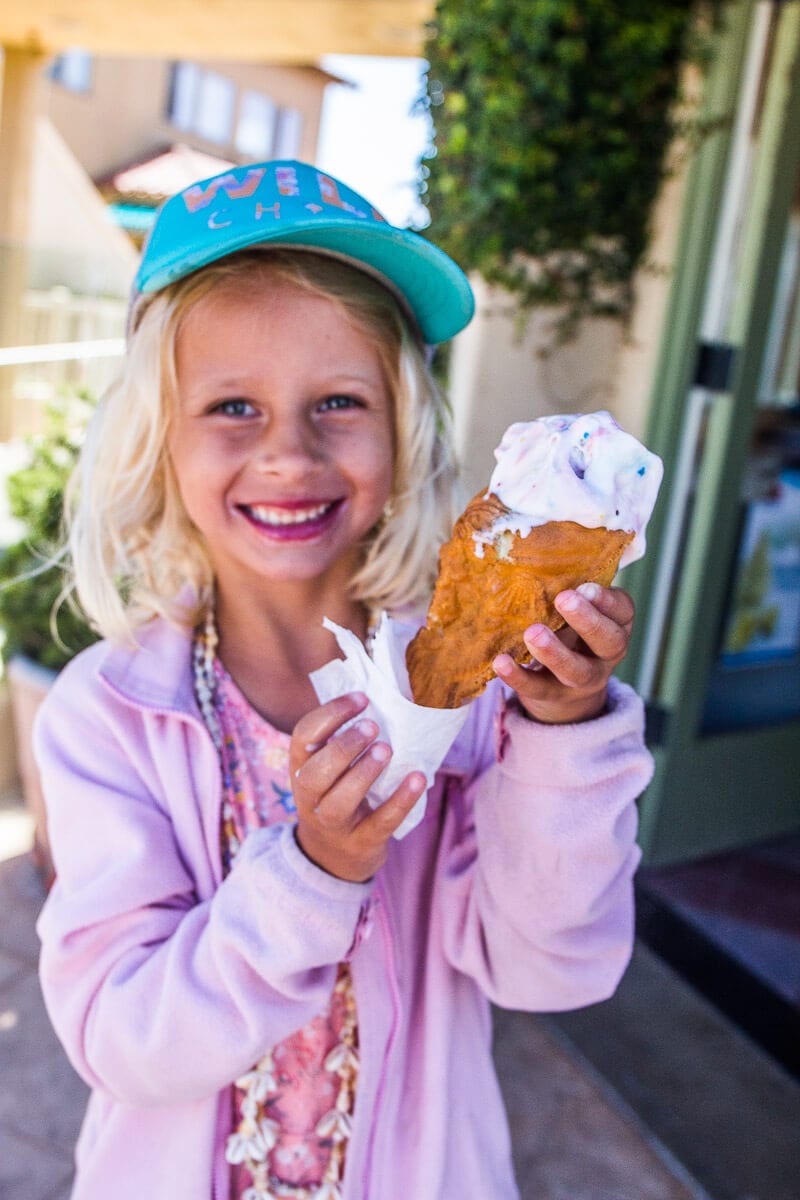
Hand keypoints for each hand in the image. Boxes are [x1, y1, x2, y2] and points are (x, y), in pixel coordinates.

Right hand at [290, 692, 425, 882]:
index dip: (330, 714)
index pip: (303, 736)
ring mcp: (333, 825)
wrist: (332, 857)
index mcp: (300, 768)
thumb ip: (340, 737)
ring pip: (339, 802)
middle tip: (373, 726)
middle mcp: (309, 798)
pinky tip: (417, 779)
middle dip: (343, 747)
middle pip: (315, 773)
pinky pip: (380, 823)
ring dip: (363, 773)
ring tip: (387, 750)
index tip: (362, 699)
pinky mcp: (360, 843)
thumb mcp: (327, 768)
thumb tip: (380, 692)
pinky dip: (400, 801)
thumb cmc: (336, 795)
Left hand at [493, 583, 633, 724]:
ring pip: (575, 670)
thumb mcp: (577, 609)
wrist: (565, 691)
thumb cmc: (569, 631)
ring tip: (532, 633)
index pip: (622, 611)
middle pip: (607, 641)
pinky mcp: (554, 697)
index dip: (607, 601)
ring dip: (554, 652)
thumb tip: (533, 544)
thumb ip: (568, 585)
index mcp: (616, 624)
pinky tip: (500, 662)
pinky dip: (519, 677)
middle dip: (587, 620)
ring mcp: (583, 680)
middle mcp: (606, 654)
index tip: (586, 586)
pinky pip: (538, 689)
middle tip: (564, 599)